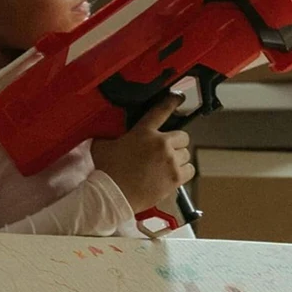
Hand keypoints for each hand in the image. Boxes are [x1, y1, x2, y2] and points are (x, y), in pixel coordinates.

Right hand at [90, 93, 193, 214]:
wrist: (113, 195)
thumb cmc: (108, 172)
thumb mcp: (103, 146)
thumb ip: (108, 136)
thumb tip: (102, 133)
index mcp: (144, 132)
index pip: (161, 110)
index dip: (172, 101)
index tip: (179, 97)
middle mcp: (160, 143)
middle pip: (182, 136)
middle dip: (175, 143)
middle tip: (164, 151)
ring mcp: (169, 160)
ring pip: (186, 154)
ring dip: (178, 158)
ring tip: (165, 165)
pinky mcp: (175, 177)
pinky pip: (190, 169)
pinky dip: (184, 172)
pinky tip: (172, 174)